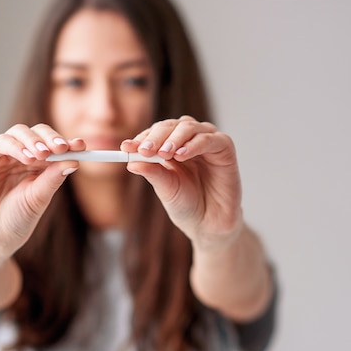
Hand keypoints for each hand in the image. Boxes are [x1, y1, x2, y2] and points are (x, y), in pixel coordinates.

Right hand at [0, 124, 84, 267]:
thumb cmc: (16, 221)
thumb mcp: (39, 198)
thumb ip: (53, 178)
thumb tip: (75, 159)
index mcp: (36, 164)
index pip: (52, 145)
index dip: (67, 143)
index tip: (80, 146)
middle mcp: (19, 155)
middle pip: (37, 133)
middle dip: (51, 138)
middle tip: (62, 147)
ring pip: (19, 132)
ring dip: (34, 141)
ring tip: (44, 154)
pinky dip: (15, 146)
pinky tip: (27, 158)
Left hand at [121, 116, 243, 248]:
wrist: (208, 224)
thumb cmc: (186, 205)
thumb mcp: (164, 188)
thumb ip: (152, 173)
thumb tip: (130, 162)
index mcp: (171, 147)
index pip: (155, 133)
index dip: (141, 138)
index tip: (126, 148)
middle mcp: (189, 140)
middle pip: (171, 126)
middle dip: (155, 137)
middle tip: (144, 150)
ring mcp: (207, 142)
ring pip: (189, 127)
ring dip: (173, 138)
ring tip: (164, 154)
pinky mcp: (224, 148)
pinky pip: (209, 139)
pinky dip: (194, 144)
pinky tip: (181, 155)